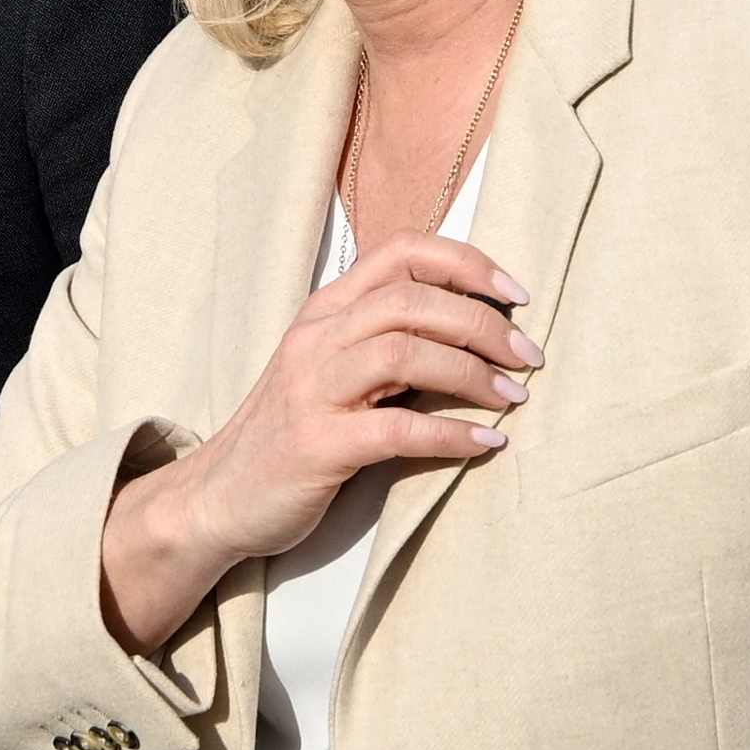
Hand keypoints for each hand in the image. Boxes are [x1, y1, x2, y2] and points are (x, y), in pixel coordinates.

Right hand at [96, 231, 535, 650]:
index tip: (517, 294)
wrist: (219, 497)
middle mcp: (316, 338)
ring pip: (404, 353)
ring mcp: (312, 389)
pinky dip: (451, 433)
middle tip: (529, 356)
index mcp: (325, 310)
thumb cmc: (292, 432)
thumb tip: (477, 329)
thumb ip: (385, 341)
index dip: (467, 262)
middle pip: (412, 300)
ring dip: (473, 373)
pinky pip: (397, 428)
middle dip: (484, 323)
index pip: (401, 252)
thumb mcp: (333, 369)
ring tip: (515, 397)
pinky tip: (486, 444)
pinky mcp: (317, 445)